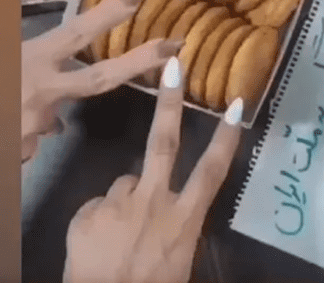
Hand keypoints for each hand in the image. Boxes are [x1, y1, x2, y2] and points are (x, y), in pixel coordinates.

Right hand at [21, 0, 182, 162]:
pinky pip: (33, 135)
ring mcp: (38, 122)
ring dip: (37, 110)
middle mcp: (43, 91)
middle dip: (140, 62)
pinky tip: (1, 125)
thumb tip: (45, 49)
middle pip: (101, 78)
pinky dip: (22, 129)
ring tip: (6, 105)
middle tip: (175, 45)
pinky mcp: (26, 147)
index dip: (111, 14)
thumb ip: (24, 57)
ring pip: (53, 113)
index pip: (80, 34)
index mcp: (32, 60)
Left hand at [63, 57, 244, 282]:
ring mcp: (118, 205)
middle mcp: (153, 203)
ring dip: (124, 201)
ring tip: (118, 234)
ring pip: (123, 183)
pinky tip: (97, 242)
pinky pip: (96, 206)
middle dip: (169, 103)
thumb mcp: (179, 258)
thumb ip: (174, 225)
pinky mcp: (88, 213)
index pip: (212, 171)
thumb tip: (167, 211)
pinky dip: (99, 220)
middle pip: (163, 143)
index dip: (225, 136)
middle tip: (172, 65)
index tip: (235, 104)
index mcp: (184, 218)